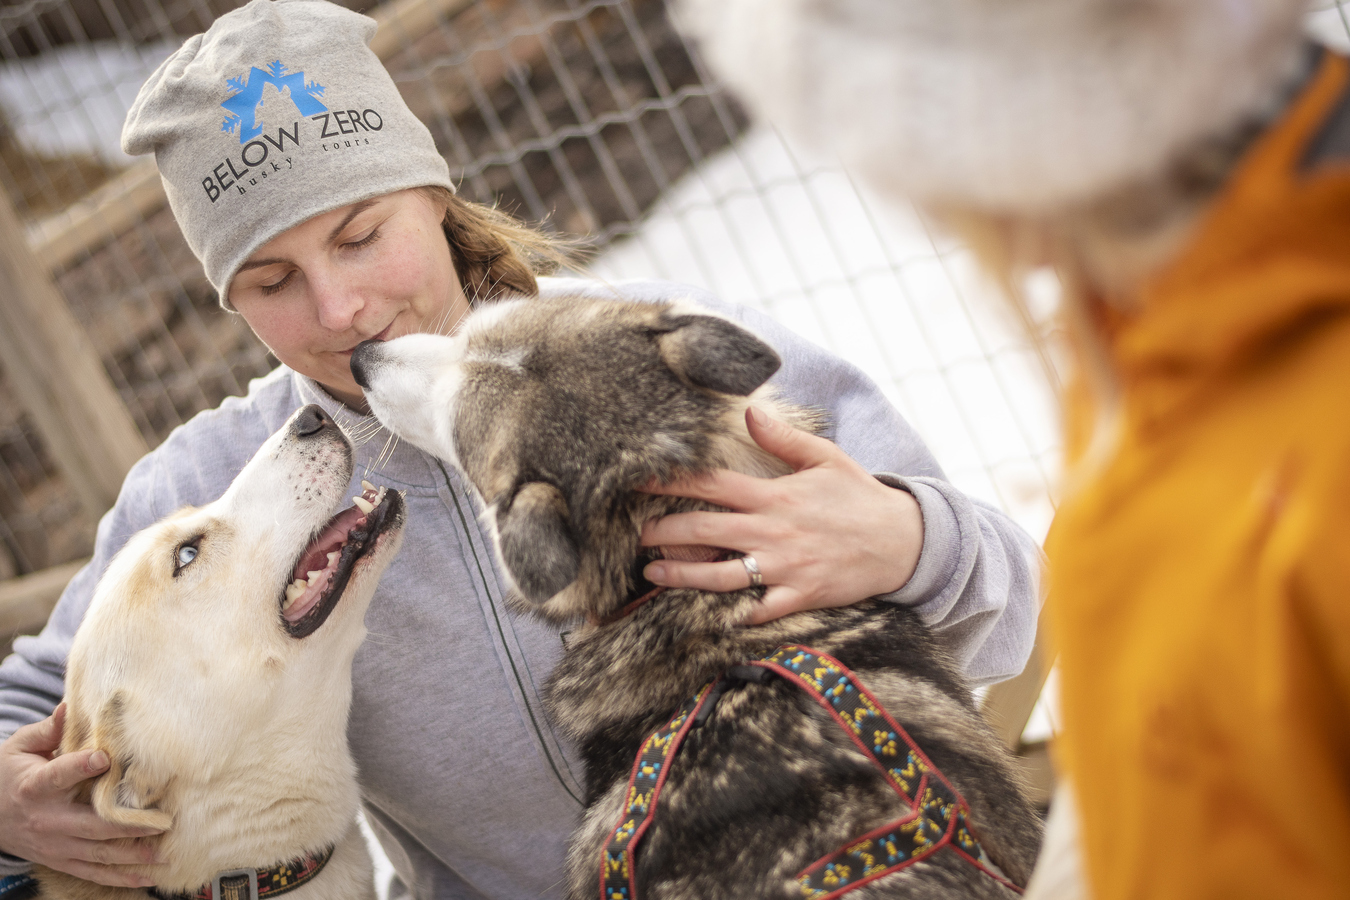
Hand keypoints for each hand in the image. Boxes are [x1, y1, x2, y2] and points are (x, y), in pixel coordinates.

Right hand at [0, 703, 159, 885]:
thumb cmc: (11, 773)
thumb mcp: (21, 747)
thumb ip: (49, 730)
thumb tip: (70, 706)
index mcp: (36, 786)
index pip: (60, 775)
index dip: (81, 766)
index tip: (105, 758)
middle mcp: (48, 819)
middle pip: (91, 824)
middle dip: (128, 826)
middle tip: (164, 822)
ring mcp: (55, 844)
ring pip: (97, 853)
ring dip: (133, 856)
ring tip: (165, 854)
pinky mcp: (60, 859)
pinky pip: (92, 872)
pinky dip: (120, 878)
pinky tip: (147, 878)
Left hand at [640, 406, 923, 623]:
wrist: (903, 541)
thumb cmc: (860, 497)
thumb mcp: (826, 458)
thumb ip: (783, 439)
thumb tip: (748, 413)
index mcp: (776, 495)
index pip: (712, 486)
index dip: (672, 483)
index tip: (639, 482)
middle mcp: (774, 531)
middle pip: (705, 532)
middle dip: (664, 532)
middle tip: (638, 535)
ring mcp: (785, 567)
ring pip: (721, 575)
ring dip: (682, 576)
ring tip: (653, 573)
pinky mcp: (800, 596)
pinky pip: (758, 610)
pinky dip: (731, 614)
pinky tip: (704, 614)